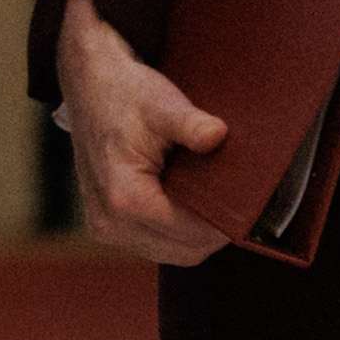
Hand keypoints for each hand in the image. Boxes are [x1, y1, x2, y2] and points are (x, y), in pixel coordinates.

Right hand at [52, 0, 230, 268]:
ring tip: (213, 203)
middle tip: (239, 206)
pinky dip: (175, 233)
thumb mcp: (163, 103)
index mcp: (123, 197)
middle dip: (213, 233)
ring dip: (194, 236)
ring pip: (170, 253)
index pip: (190, 233)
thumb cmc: (126, 93)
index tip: (249, 207)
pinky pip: (153, 244)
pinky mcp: (104, 225)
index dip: (223, 223)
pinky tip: (188, 205)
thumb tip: (219, 136)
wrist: (90, 86)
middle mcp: (109, 221)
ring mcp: (103, 227)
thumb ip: (191, 125)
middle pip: (183, 252)